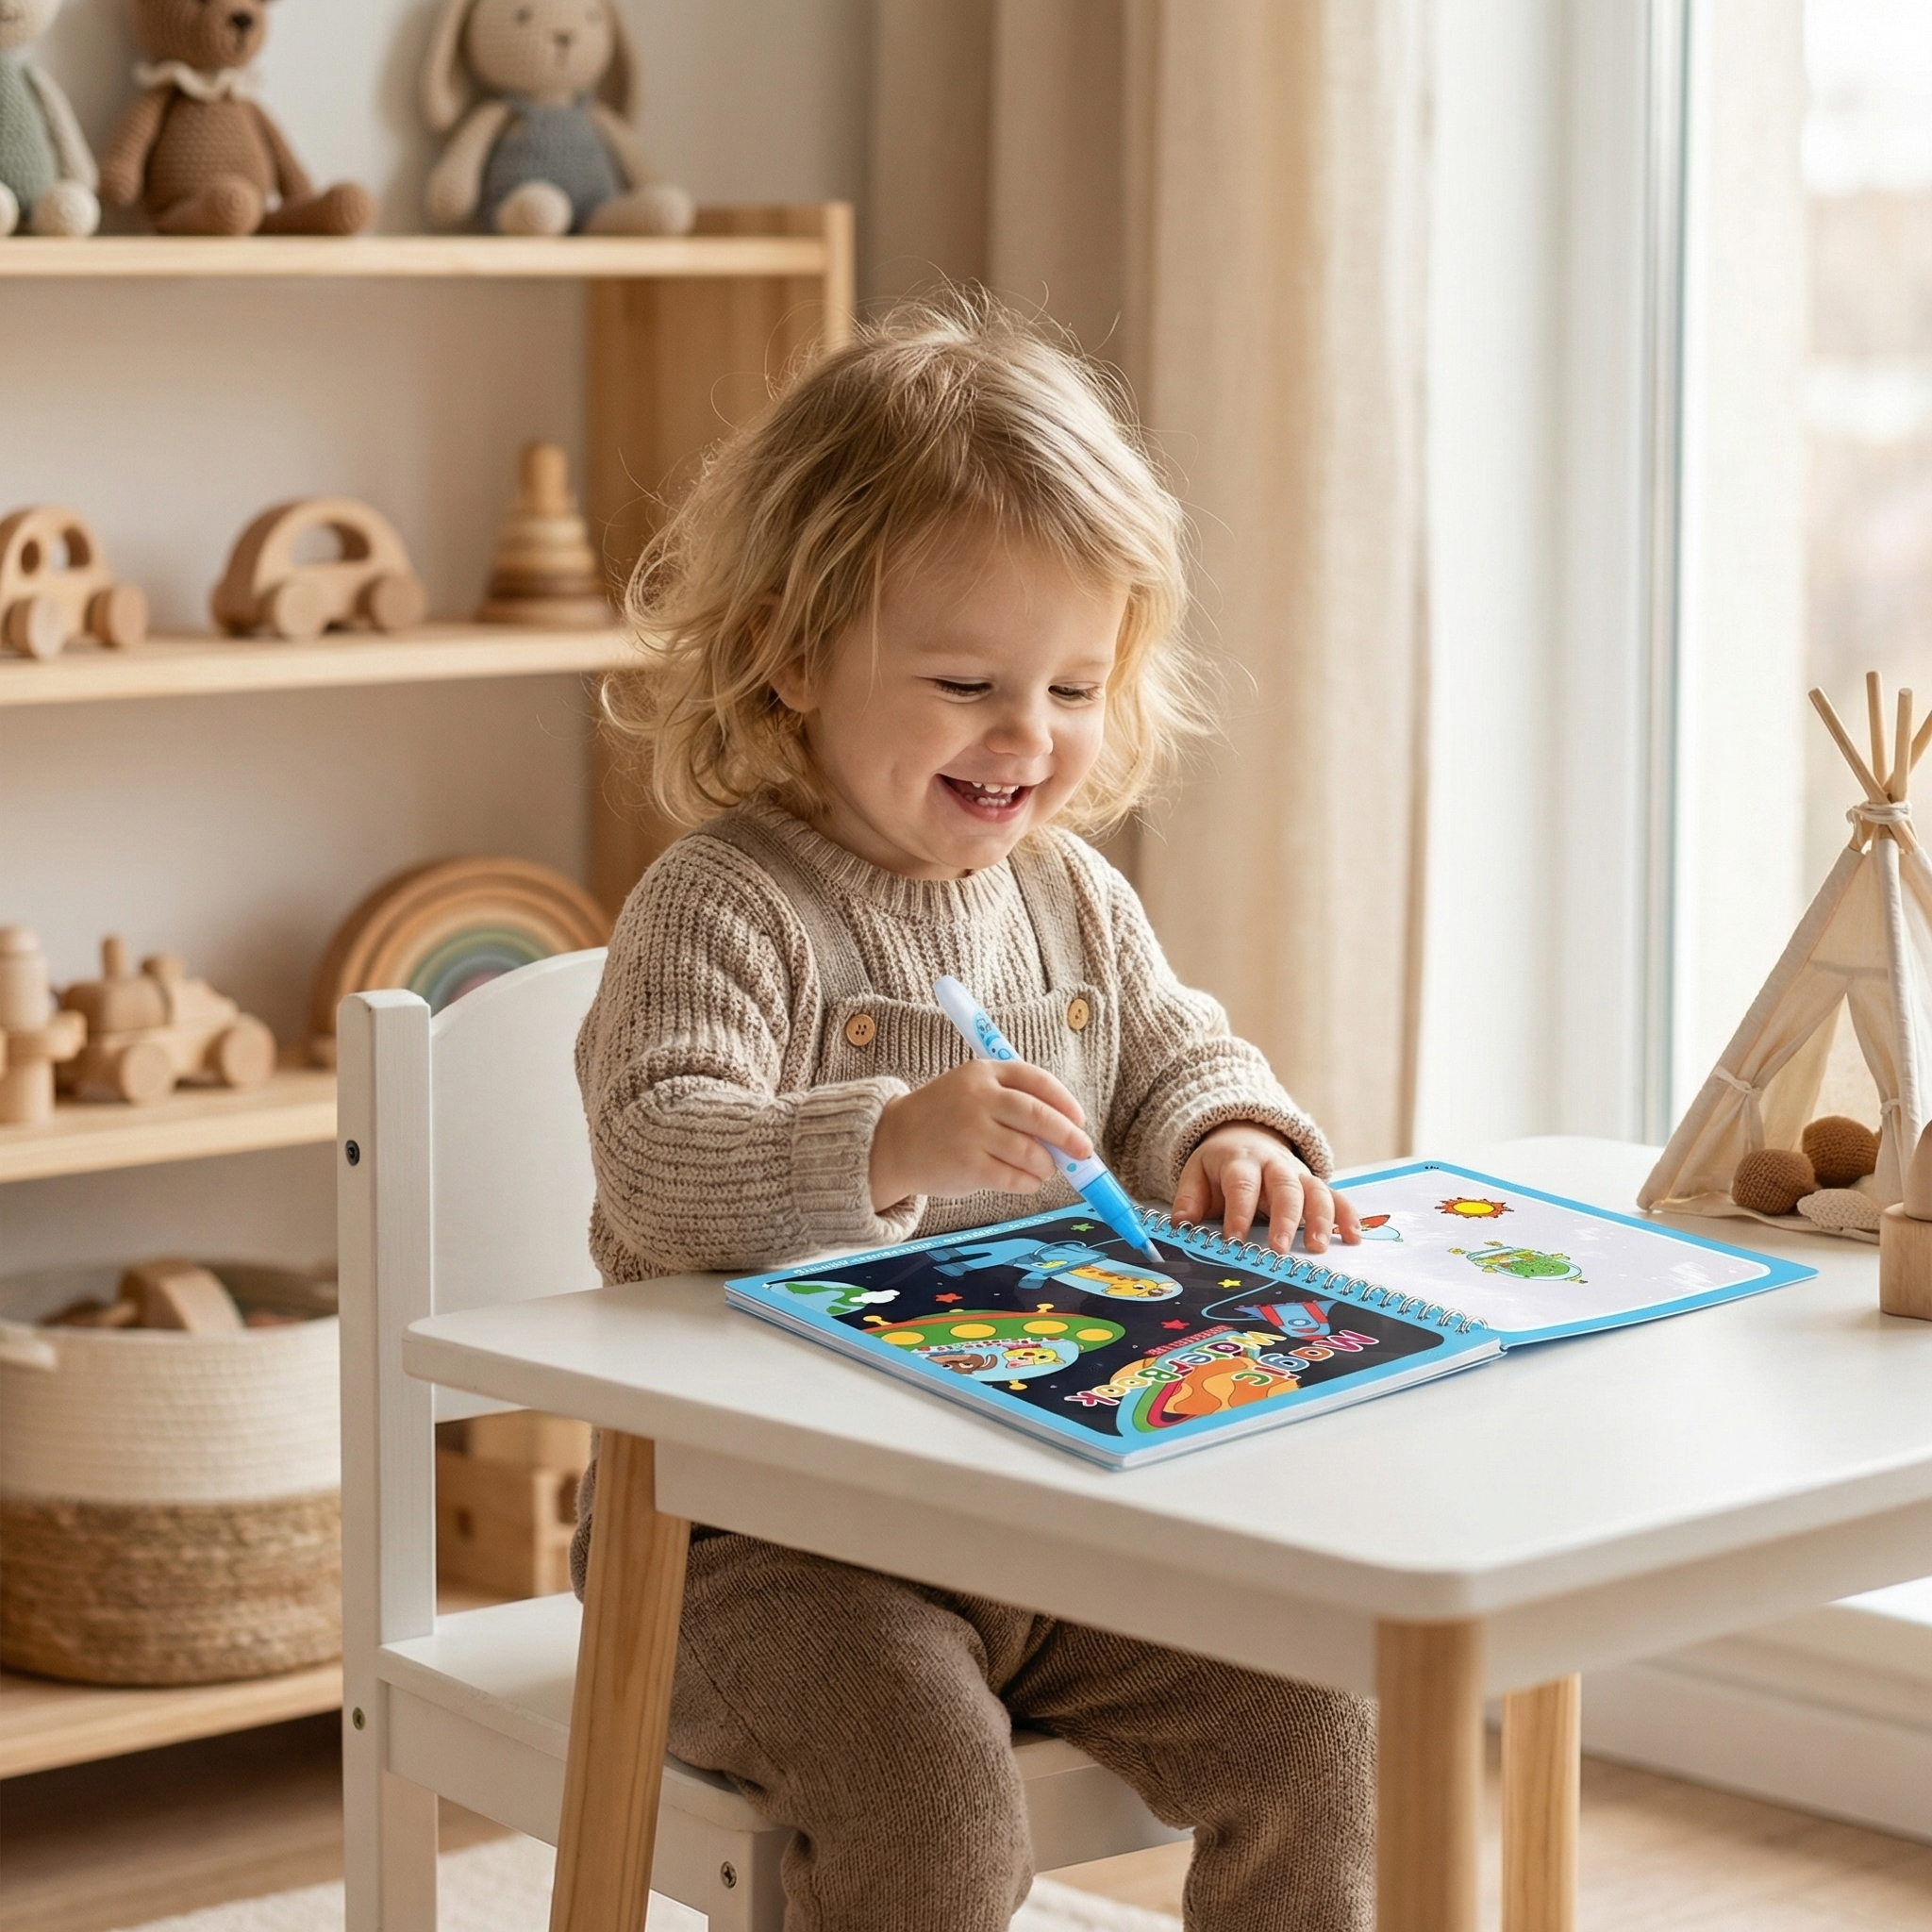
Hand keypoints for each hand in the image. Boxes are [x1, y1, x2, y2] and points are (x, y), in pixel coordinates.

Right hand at [870, 1060, 1091, 1210]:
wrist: (893, 1142)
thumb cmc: (943, 1118)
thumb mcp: (971, 1091)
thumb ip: (1012, 1102)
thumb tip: (1065, 1131)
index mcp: (983, 1072)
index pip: (1036, 1081)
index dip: (1064, 1102)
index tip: (1078, 1120)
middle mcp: (978, 1098)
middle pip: (1039, 1116)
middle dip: (1069, 1136)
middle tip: (1083, 1151)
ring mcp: (972, 1132)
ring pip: (1031, 1152)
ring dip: (1047, 1166)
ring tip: (1045, 1170)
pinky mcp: (968, 1166)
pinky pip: (1015, 1177)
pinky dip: (1029, 1183)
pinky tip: (1028, 1182)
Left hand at [1173, 1124, 1359, 1254]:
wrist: (1246, 1136)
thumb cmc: (1219, 1166)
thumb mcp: (1196, 1174)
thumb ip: (1188, 1200)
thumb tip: (1181, 1227)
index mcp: (1240, 1162)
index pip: (1241, 1186)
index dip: (1238, 1213)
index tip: (1235, 1242)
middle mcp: (1274, 1165)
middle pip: (1285, 1188)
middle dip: (1284, 1219)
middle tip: (1280, 1250)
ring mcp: (1299, 1174)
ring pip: (1316, 1191)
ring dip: (1321, 1219)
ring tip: (1318, 1248)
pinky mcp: (1316, 1184)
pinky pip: (1337, 1197)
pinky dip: (1348, 1216)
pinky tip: (1353, 1238)